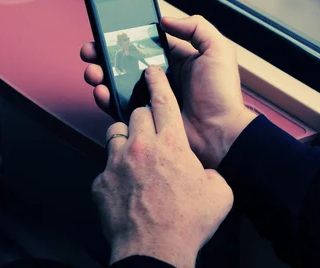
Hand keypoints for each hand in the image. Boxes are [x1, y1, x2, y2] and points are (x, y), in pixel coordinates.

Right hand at [81, 15, 256, 167]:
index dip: (125, 37)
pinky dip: (105, 98)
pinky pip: (119, 106)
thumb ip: (196, 27)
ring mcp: (150, 97)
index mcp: (176, 59)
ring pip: (117, 82)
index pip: (144, 42)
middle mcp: (161, 76)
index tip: (107, 31)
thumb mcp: (217, 51)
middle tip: (90, 50)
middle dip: (104, 54)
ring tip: (93, 70)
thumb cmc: (222, 94)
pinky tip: (101, 91)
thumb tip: (165, 20)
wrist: (221, 134)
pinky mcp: (144, 117)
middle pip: (125, 60)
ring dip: (100, 74)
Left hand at [92, 66, 233, 267]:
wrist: (155, 251)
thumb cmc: (185, 224)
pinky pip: (105, 166)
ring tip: (135, 156)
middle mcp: (141, 146)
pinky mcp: (100, 181)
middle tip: (151, 133)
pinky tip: (125, 186)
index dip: (157, 82)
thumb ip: (212, 174)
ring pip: (115, 133)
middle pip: (136, 114)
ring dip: (126, 140)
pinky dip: (114, 171)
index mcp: (171, 144)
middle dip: (143, 118)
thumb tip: (207, 175)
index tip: (151, 71)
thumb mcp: (219, 194)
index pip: (162, 100)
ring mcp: (116, 162)